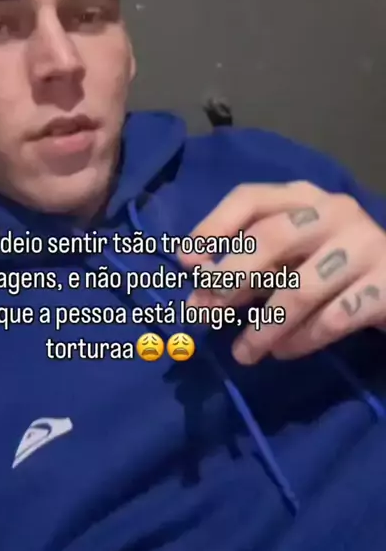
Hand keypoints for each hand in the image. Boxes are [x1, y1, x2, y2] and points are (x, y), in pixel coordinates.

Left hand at [178, 182, 385, 363]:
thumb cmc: (331, 265)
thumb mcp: (288, 259)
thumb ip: (246, 270)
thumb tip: (197, 296)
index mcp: (303, 197)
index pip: (250, 197)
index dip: (213, 226)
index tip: (185, 262)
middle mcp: (334, 211)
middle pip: (272, 238)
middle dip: (232, 277)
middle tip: (205, 310)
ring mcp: (364, 245)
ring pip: (301, 288)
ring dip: (264, 325)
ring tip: (243, 353)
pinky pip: (333, 319)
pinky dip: (301, 340)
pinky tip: (283, 352)